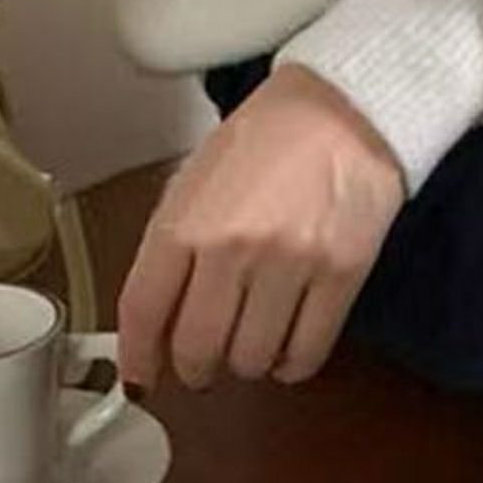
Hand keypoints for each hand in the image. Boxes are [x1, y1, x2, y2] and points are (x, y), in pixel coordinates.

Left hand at [116, 63, 404, 391]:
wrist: (345, 107)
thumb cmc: (271, 137)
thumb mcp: (198, 177)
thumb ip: (172, 243)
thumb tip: (156, 314)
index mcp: (188, 218)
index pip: (144, 310)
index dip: (137, 356)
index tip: (141, 376)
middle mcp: (233, 246)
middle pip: (196, 349)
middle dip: (194, 368)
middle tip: (201, 362)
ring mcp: (289, 263)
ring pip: (251, 361)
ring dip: (245, 362)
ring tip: (251, 338)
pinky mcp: (340, 275)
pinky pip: (306, 354)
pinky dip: (291, 364)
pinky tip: (287, 345)